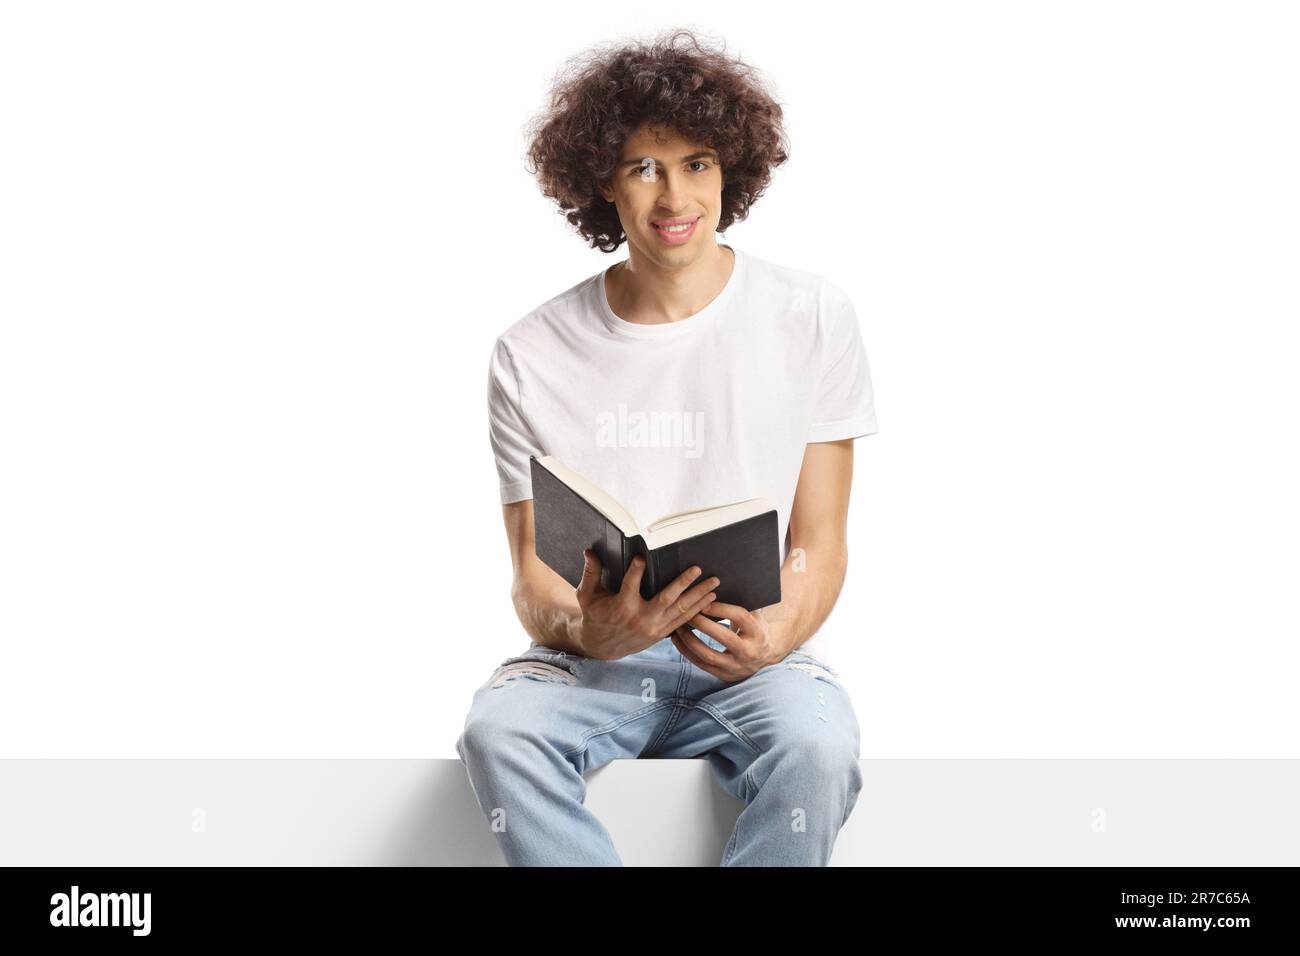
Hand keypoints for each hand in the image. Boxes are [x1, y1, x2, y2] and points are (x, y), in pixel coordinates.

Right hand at [575, 549, 719, 659]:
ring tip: (714, 584)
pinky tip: (709, 600)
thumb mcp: (587, 595)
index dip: (636, 571)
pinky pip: (682, 622)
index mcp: (621, 606)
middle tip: (697, 569)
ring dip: (698, 597)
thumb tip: (589, 552)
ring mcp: (653, 627)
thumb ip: (590, 573)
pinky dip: (696, 611)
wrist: (601, 646)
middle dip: (683, 583)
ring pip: (679, 610)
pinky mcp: (660, 634)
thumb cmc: (595, 615)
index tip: (641, 557)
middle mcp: (640, 618)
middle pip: (666, 599)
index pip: (630, 585)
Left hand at [670, 601, 783, 682]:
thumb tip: (721, 581)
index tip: (704, 601)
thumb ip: (743, 600)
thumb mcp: (755, 615)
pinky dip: (687, 652)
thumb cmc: (755, 628)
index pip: (740, 617)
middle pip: (724, 637)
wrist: (765, 657)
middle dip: (703, 624)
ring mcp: (736, 666)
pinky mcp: (724, 675)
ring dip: (690, 640)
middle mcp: (749, 651)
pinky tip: (677, 640)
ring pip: (709, 654)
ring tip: (678, 627)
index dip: (722, 608)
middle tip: (687, 613)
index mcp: (758, 632)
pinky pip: (702, 664)